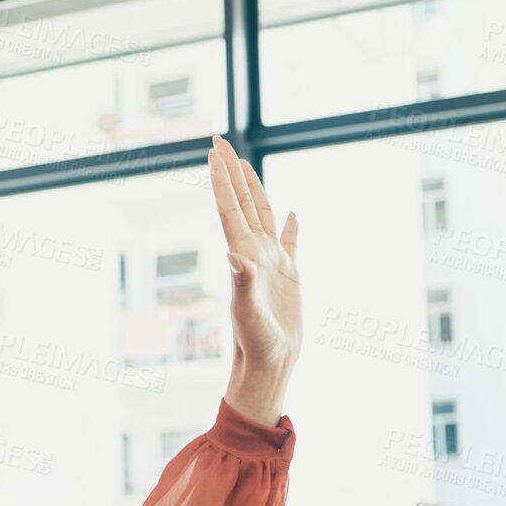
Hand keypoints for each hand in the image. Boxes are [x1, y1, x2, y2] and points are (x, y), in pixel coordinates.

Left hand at [207, 135, 301, 424]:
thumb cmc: (255, 344)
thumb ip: (242, 283)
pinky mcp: (289, 276)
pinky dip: (290, 227)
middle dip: (232, 172)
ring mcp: (271, 263)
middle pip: (242, 203)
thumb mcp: (248, 314)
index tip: (214, 149)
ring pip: (263, 215)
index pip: (230, 207)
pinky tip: (290, 215)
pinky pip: (290, 244)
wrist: (270, 364)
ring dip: (254, 190)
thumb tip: (233, 254)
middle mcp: (254, 253)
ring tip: (245, 165)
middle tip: (220, 141)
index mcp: (243, 255)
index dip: (222, 178)